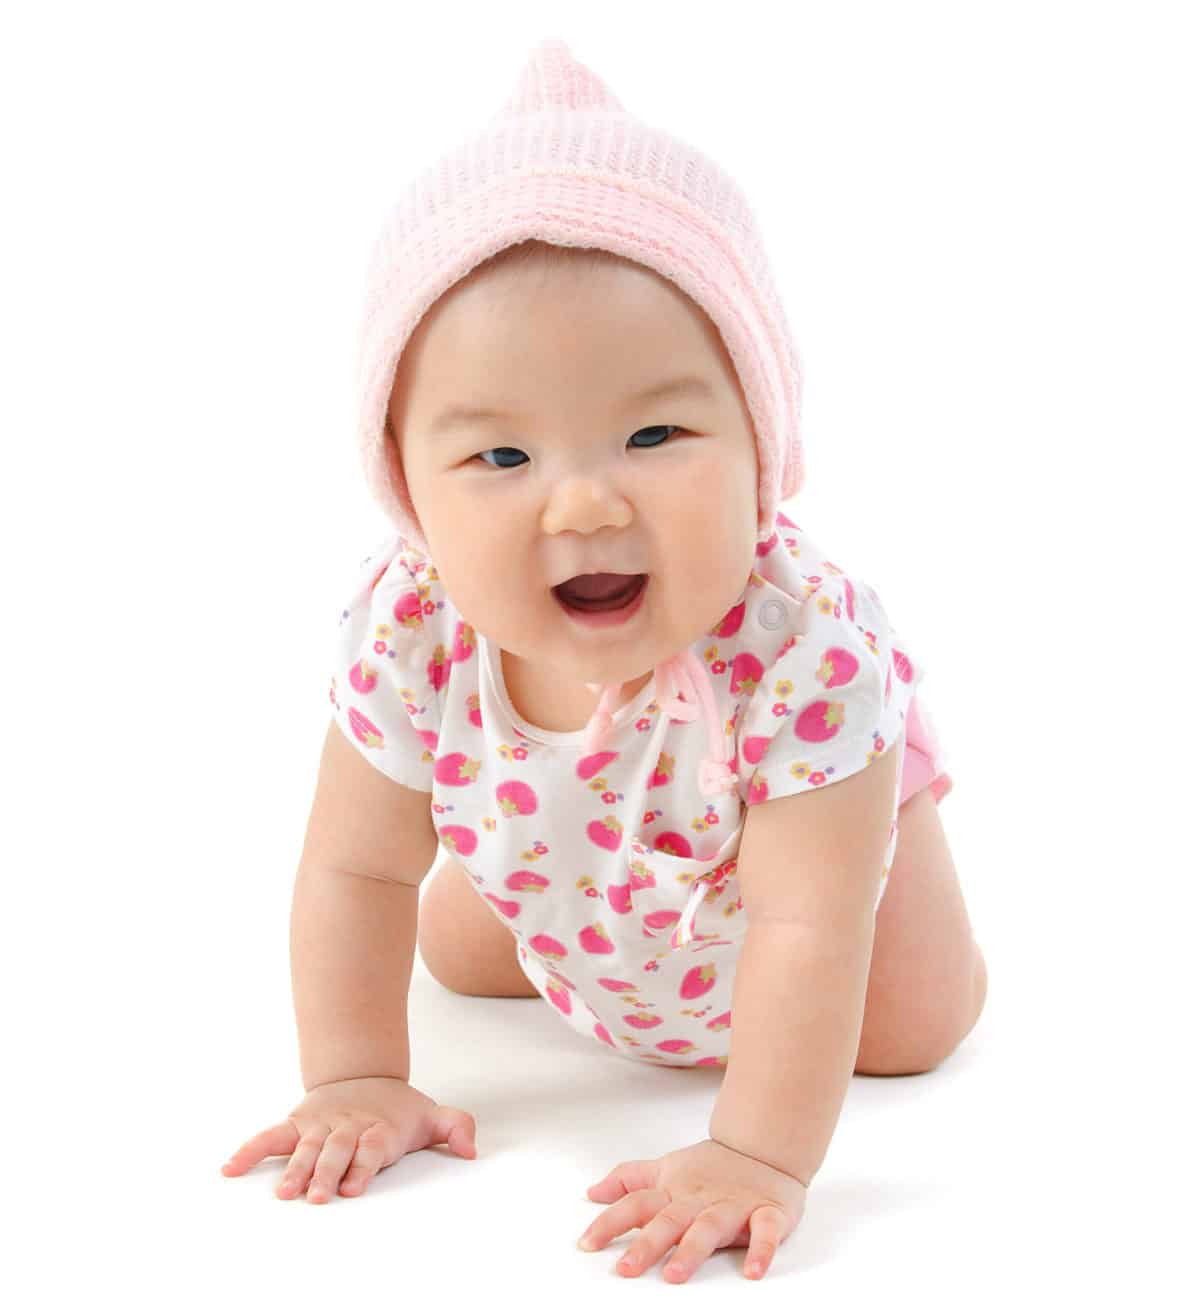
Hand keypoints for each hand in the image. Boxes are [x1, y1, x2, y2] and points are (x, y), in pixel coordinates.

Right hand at [220, 1076, 477, 1202]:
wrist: (363, 1074)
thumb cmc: (396, 1108)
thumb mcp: (429, 1114)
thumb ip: (455, 1127)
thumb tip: (471, 1150)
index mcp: (378, 1128)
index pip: (370, 1147)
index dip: (362, 1166)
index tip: (352, 1187)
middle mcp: (346, 1127)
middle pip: (335, 1150)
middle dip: (326, 1173)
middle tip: (319, 1197)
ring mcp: (319, 1126)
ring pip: (304, 1147)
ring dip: (294, 1169)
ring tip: (283, 1192)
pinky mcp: (296, 1124)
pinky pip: (270, 1136)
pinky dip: (250, 1150)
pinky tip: (231, 1168)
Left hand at [576, 1137, 806, 1281]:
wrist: (764, 1147)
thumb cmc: (713, 1166)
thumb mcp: (666, 1168)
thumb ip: (629, 1180)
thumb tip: (593, 1191)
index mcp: (675, 1190)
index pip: (636, 1203)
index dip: (610, 1222)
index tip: (586, 1244)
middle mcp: (700, 1199)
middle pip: (670, 1220)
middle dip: (647, 1244)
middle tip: (626, 1268)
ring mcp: (733, 1206)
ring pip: (710, 1228)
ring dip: (692, 1251)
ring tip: (675, 1275)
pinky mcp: (768, 1212)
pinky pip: (766, 1232)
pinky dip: (762, 1250)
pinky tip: (753, 1271)